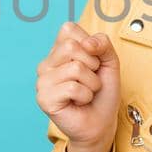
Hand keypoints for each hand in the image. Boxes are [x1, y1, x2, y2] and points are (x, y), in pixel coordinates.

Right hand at [35, 21, 120, 150]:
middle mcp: (46, 64)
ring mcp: (42, 81)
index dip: (89, 44)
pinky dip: (85, 96)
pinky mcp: (44, 98)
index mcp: (57, 51)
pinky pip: (73, 87)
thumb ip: (102, 43)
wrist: (102, 123)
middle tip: (90, 81)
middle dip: (92, 65)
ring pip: (75, 68)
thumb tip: (87, 43)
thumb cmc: (103, 93)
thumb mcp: (109, 61)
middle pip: (72, 47)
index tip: (93, 63)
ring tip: (86, 93)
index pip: (68, 29)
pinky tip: (79, 103)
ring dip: (91, 84)